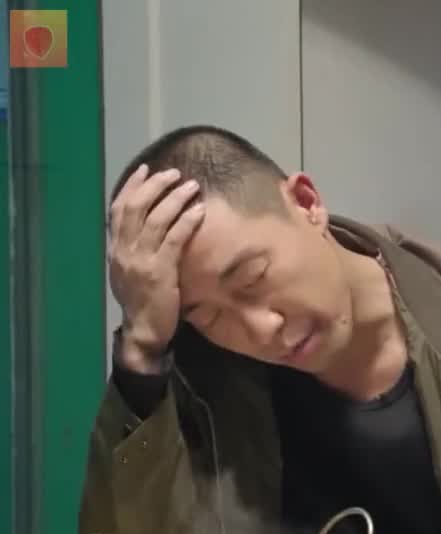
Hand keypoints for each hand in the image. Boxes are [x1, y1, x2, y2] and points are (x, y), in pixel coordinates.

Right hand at [107, 164, 204, 372]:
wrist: (144, 331)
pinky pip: (173, 239)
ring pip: (155, 219)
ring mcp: (141, 260)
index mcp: (115, 249)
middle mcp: (124, 251)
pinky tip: (198, 211)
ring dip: (174, 198)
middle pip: (136, 207)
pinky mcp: (160, 271)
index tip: (145, 169)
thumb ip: (135, 249)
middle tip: (174, 173)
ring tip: (192, 186)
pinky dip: (186, 222)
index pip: (118, 209)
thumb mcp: (130, 271)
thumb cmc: (142, 301)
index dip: (131, 186)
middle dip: (155, 186)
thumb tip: (147, 225)